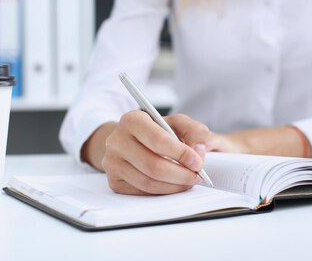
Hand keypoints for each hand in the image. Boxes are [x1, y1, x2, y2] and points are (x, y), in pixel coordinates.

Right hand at [101, 112, 217, 194]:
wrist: (132, 141)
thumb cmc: (158, 132)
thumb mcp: (178, 123)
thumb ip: (195, 131)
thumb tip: (199, 149)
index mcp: (132, 120)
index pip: (158, 140)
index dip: (181, 154)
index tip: (198, 162)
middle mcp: (117, 140)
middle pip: (153, 165)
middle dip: (180, 174)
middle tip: (196, 176)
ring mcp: (112, 162)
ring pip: (148, 182)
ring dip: (174, 186)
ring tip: (188, 181)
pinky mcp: (114, 181)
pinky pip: (142, 192)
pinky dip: (162, 192)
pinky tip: (173, 185)